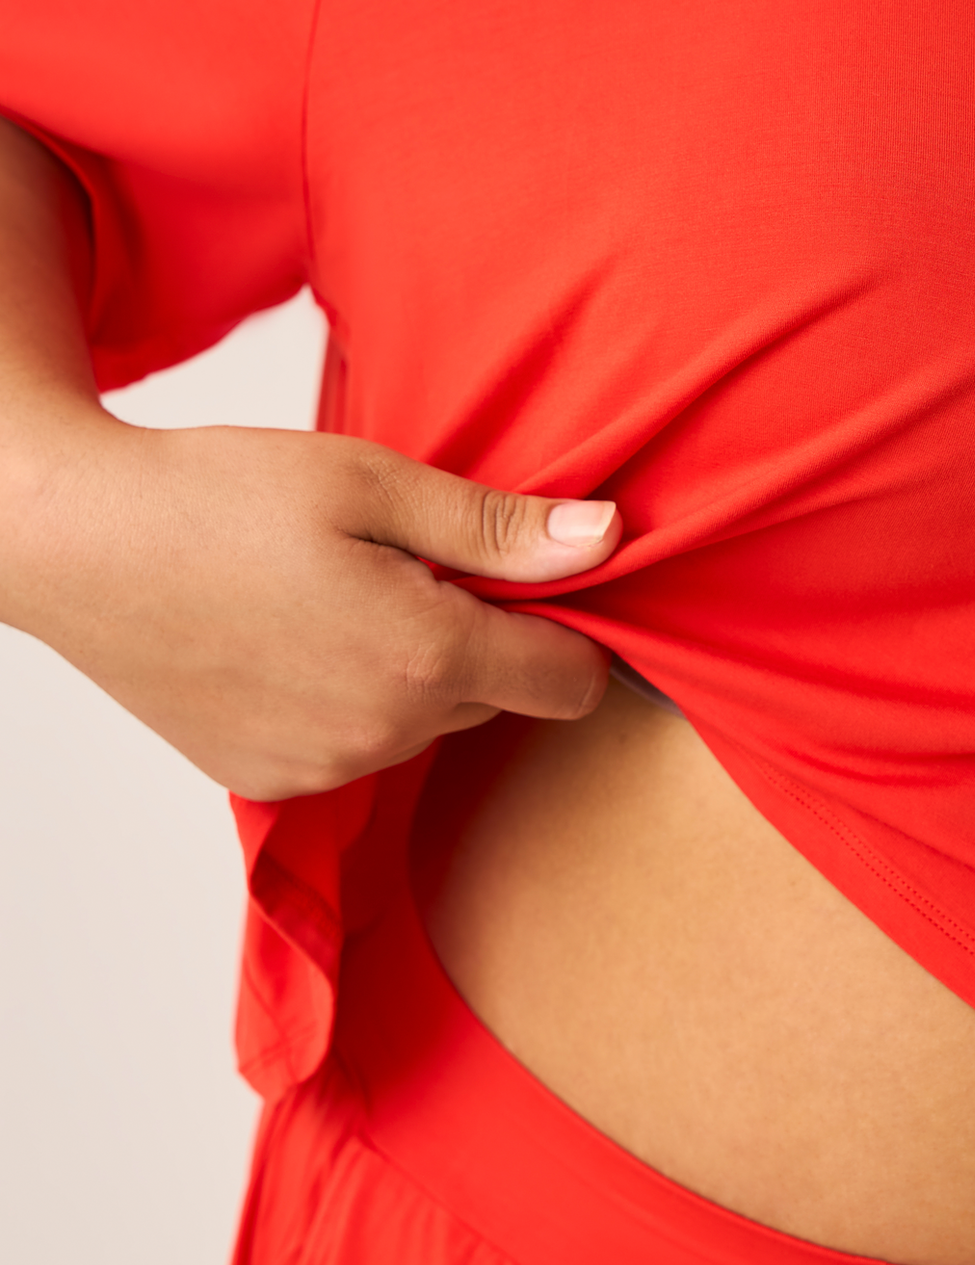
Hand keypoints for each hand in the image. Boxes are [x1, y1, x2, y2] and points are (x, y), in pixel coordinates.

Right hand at [2, 412, 620, 799]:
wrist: (79, 546)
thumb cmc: (219, 497)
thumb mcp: (373, 483)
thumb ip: (498, 528)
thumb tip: (606, 540)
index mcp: (425, 658)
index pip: (573, 685)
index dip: (570, 630)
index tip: (527, 581)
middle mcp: (383, 734)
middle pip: (498, 701)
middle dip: (482, 639)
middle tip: (408, 565)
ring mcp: (322, 769)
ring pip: (427, 725)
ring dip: (415, 671)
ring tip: (339, 594)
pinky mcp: (269, 781)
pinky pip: (358, 748)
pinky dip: (351, 702)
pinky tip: (295, 640)